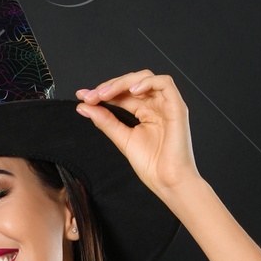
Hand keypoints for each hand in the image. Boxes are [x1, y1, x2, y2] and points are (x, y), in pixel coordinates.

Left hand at [74, 69, 198, 197]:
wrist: (168, 182)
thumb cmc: (152, 165)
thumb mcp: (122, 139)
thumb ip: (105, 121)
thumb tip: (84, 106)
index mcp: (144, 112)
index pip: (122, 94)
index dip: (103, 92)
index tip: (83, 96)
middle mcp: (155, 105)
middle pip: (132, 83)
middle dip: (110, 86)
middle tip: (92, 96)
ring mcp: (166, 104)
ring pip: (146, 78)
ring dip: (123, 82)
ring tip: (106, 94)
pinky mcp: (177, 107)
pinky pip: (164, 83)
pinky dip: (147, 82)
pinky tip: (131, 91)